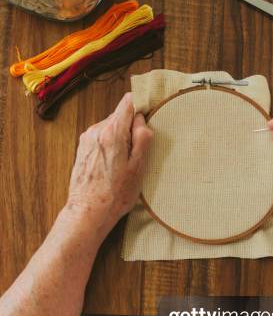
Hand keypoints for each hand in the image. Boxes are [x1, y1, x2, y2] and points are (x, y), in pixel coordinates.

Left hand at [66, 93, 152, 234]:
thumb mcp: (138, 167)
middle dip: (131, 129)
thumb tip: (141, 119)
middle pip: (120, 117)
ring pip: (110, 128)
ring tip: (125, 164)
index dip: (141, 107)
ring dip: (120, 140)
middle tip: (138, 153)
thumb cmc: (115, 194)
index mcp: (112, 132)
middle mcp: (96, 130)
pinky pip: (102, 139)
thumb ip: (142, 138)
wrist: (88, 212)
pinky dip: (110, 147)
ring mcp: (87, 139)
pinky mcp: (82, 148)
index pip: (128, 103)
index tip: (149, 117)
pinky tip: (113, 167)